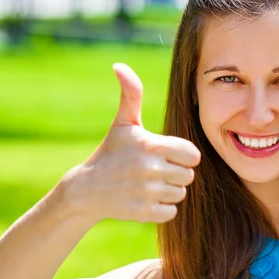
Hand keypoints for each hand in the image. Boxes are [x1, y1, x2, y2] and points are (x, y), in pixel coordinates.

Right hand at [59, 63, 200, 223]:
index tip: (166, 155)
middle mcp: (150, 168)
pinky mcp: (142, 212)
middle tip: (155, 171)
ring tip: (149, 184)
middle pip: (188, 176)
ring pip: (180, 194)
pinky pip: (170, 212)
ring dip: (168, 191)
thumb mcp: (123, 122)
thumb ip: (130, 94)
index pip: (193, 155)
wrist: (85, 189)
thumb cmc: (110, 152)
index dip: (182, 156)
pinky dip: (161, 208)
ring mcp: (146, 192)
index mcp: (152, 145)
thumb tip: (119, 66)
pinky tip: (144, 198)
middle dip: (175, 174)